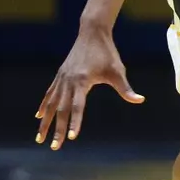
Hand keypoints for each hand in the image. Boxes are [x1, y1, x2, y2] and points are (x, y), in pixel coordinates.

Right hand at [36, 26, 144, 149]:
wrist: (92, 33)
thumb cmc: (107, 53)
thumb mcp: (117, 71)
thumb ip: (126, 89)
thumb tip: (140, 100)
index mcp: (82, 81)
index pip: (77, 107)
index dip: (74, 122)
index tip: (71, 137)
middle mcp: (68, 81)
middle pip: (60, 110)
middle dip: (56, 129)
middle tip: (54, 147)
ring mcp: (62, 78)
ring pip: (51, 104)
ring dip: (45, 122)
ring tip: (40, 138)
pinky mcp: (60, 75)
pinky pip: (49, 94)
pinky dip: (44, 106)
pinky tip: (39, 117)